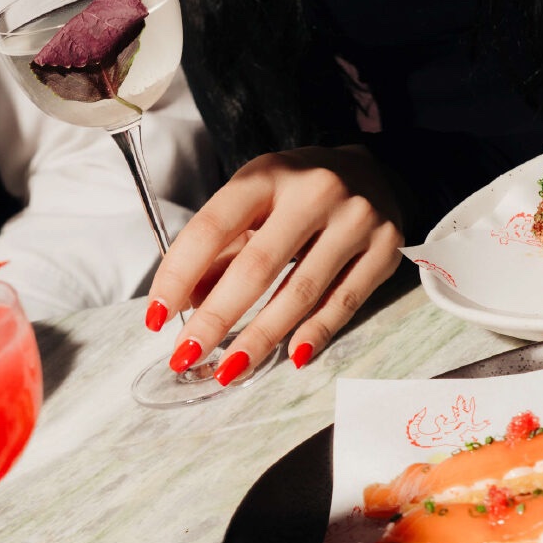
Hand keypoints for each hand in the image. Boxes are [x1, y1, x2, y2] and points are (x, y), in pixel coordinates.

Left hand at [145, 145, 404, 383]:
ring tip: (228, 370)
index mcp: (267, 173)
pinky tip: (291, 358)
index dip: (179, 275)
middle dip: (216, 318)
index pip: (212, 227)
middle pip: (257, 266)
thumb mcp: (253, 204)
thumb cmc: (295, 196)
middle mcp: (313, 191)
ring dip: (260, 338)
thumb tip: (185, 304)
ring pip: (301, 292)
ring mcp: (356, 218)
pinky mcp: (386, 247)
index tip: (156, 317)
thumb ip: (220, 251)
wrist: (374, 171)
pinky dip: (315, 334)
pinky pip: (344, 302)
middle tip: (186, 356)